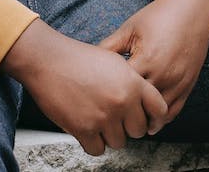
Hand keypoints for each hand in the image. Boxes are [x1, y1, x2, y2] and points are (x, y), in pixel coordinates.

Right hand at [0, 19, 167, 155]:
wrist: (49, 61)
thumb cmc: (79, 59)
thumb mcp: (116, 62)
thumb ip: (133, 82)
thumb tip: (143, 102)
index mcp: (133, 83)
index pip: (160, 109)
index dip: (154, 118)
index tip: (148, 122)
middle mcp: (122, 101)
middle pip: (138, 130)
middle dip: (128, 127)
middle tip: (116, 119)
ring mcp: (103, 117)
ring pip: (119, 142)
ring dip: (109, 135)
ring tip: (99, 120)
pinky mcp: (84, 129)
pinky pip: (98, 149)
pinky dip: (93, 143)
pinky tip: (88, 129)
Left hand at [99, 0, 208, 128]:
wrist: (192, 8)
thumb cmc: (158, 16)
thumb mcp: (130, 28)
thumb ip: (108, 47)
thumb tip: (85, 62)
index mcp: (146, 59)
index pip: (121, 90)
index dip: (107, 98)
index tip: (96, 102)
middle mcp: (164, 74)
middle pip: (139, 108)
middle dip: (123, 114)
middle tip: (108, 119)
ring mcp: (178, 82)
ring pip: (157, 115)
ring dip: (143, 121)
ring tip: (127, 123)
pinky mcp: (188, 85)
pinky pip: (174, 111)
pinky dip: (160, 119)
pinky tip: (148, 120)